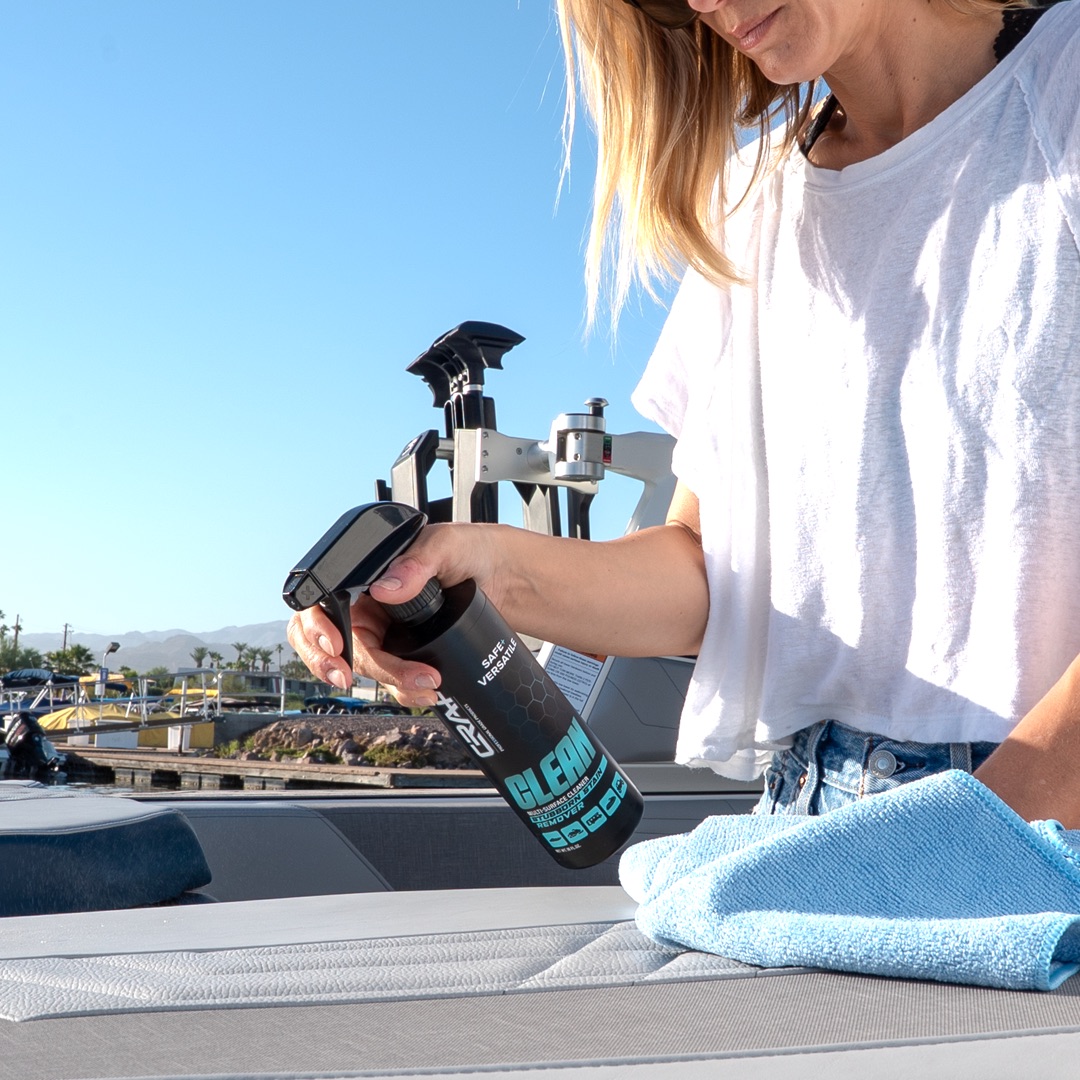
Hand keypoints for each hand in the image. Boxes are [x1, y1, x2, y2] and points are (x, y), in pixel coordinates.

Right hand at [286, 522, 500, 707]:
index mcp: (364, 577)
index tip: (336, 646)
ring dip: (387, 682)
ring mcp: (386, 633)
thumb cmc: (469, 548)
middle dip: (332, 665)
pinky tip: (425, 689)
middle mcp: (368, 606)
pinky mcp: (407, 654)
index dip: (317, 629)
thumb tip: (386, 587)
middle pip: (332, 643)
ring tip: (423, 683)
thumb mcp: (444, 545)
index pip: (322, 604)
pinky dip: (405, 690)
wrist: (505, 577)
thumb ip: (416, 562)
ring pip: (365, 667)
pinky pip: (393, 680)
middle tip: (347, 680)